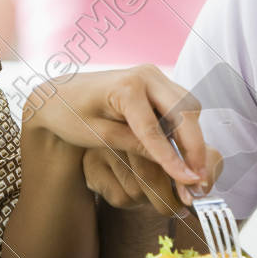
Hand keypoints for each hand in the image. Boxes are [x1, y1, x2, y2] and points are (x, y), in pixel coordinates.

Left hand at [24, 64, 216, 204]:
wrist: (58, 93)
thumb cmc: (70, 115)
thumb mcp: (98, 136)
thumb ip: (134, 146)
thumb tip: (171, 165)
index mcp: (126, 87)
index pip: (155, 129)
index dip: (172, 159)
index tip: (187, 182)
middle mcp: (145, 75)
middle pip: (184, 112)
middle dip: (195, 147)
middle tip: (198, 180)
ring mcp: (153, 76)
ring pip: (188, 107)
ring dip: (194, 138)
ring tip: (193, 172)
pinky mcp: (156, 82)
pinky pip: (180, 105)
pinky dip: (186, 129)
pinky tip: (184, 155)